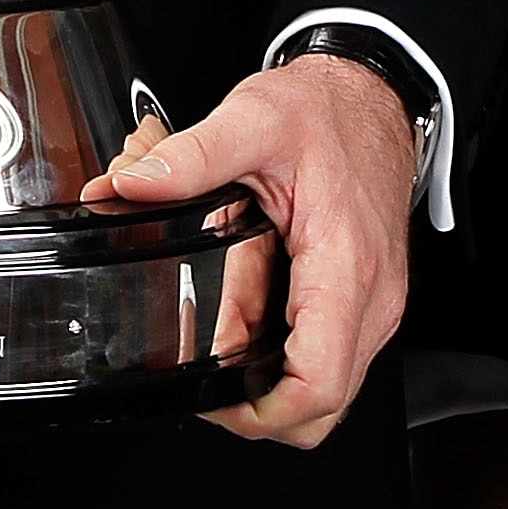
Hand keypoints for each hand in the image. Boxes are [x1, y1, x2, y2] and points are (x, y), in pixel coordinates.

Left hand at [87, 53, 416, 447]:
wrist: (374, 94)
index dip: (263, 414)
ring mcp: (375, 303)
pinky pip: (335, 356)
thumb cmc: (328, 111)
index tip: (218, 403)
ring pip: (332, 388)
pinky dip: (292, 358)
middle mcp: (372, 297)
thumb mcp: (253, 119)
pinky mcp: (368, 298)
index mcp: (345, 265)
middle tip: (209, 385)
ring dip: (274, 382)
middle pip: (325, 406)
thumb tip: (131, 186)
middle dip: (260, 409)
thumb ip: (190, 155)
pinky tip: (254, 323)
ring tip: (224, 347)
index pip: (318, 384)